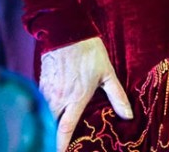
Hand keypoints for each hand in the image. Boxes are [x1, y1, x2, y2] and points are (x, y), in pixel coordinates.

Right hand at [39, 36, 132, 151]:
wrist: (65, 29)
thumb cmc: (89, 51)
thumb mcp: (107, 72)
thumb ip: (117, 96)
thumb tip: (129, 116)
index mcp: (77, 97)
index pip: (65, 128)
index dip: (61, 145)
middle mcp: (59, 97)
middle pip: (50, 125)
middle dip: (50, 138)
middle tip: (52, 147)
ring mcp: (48, 89)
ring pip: (43, 115)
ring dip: (45, 126)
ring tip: (48, 135)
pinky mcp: (41, 82)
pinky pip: (40, 102)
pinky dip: (42, 112)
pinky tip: (45, 116)